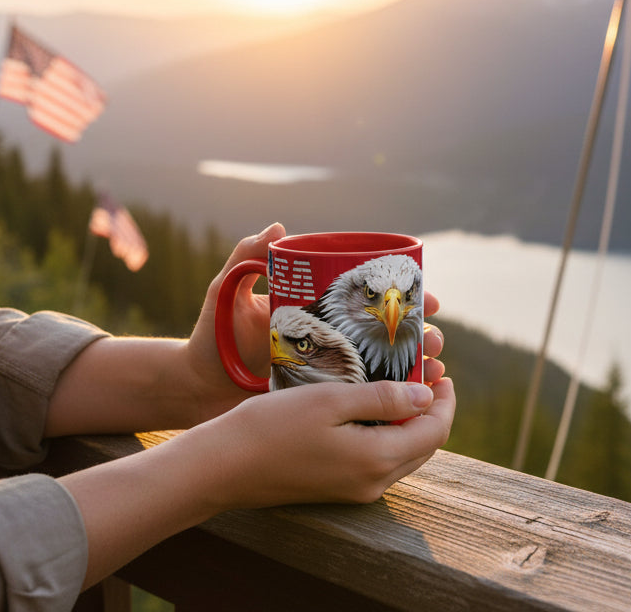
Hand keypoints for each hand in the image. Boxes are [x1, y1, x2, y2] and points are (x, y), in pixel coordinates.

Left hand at [183, 224, 448, 424]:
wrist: (194, 386)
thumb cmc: (211, 336)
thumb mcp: (227, 292)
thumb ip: (246, 257)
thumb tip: (279, 227)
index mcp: (319, 308)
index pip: (372, 298)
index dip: (407, 298)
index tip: (430, 299)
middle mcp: (331, 337)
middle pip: (390, 333)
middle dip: (422, 335)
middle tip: (436, 340)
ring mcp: (330, 370)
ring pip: (387, 367)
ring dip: (418, 367)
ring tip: (435, 371)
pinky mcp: (324, 401)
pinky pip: (368, 399)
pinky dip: (396, 399)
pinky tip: (414, 402)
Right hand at [183, 377, 456, 510]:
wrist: (223, 467)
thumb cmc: (273, 426)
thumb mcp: (331, 400)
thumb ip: (383, 399)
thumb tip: (427, 396)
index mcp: (377, 459)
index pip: (435, 431)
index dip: (445, 400)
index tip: (442, 372)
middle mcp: (373, 483)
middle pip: (424, 445)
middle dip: (431, 410)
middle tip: (425, 373)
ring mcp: (355, 491)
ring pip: (403, 455)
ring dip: (411, 422)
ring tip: (402, 385)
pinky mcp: (337, 490)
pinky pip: (379, 462)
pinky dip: (388, 434)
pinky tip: (372, 409)